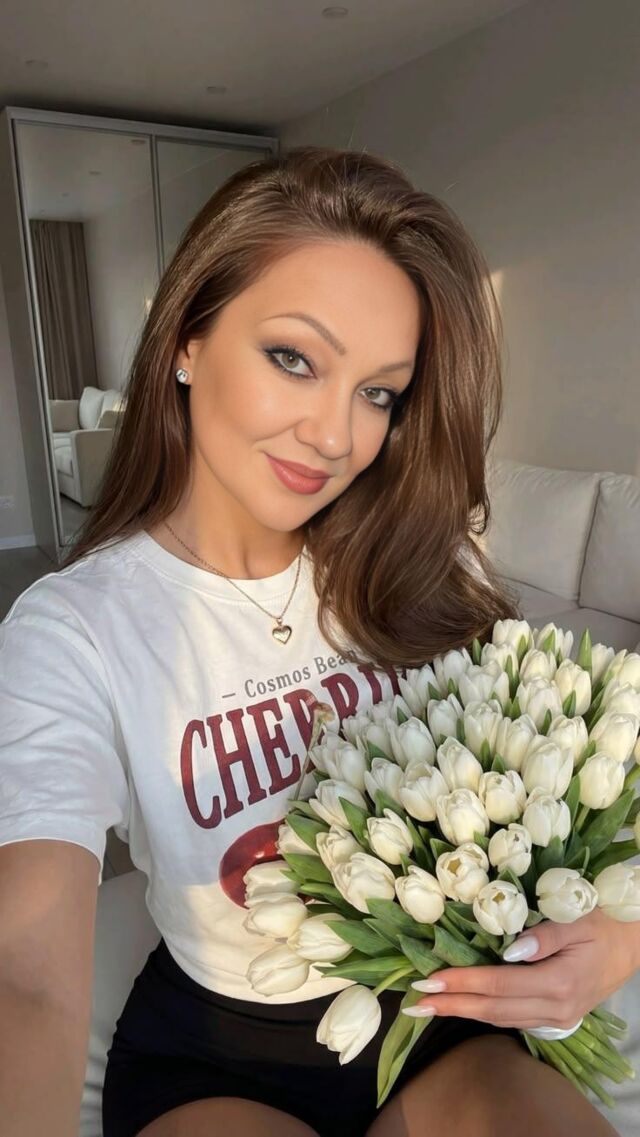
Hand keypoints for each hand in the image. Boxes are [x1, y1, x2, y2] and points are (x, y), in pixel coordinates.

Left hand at [410, 909, 639, 1029]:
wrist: (634, 945)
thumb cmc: (604, 922)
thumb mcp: (578, 917)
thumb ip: (544, 934)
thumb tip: (508, 949)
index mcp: (559, 981)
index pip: (498, 985)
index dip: (462, 983)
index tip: (429, 981)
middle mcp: (556, 1007)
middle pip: (494, 1009)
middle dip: (452, 1005)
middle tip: (414, 1003)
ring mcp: (557, 1016)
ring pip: (501, 1019)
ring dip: (463, 1012)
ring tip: (429, 1008)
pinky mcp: (556, 1016)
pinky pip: (513, 1018)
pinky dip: (484, 1013)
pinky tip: (463, 1006)